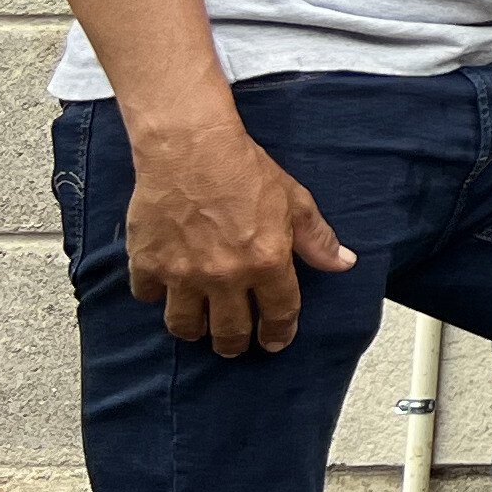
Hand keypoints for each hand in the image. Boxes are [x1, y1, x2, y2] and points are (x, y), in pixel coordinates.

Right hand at [123, 119, 355, 356]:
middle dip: (234, 345)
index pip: (279, 315)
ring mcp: (183, 273)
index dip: (278, 334)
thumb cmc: (243, 169)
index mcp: (267, 262)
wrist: (189, 147)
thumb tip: (343, 262)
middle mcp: (225, 275)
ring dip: (194, 330)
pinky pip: (148, 297)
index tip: (274, 342)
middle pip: (228, 333)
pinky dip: (155, 296)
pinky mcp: (147, 263)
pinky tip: (164, 289)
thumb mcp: (294, 200)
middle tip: (234, 345)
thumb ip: (317, 238)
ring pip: (185, 326)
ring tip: (200, 325)